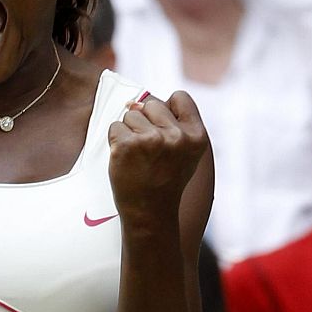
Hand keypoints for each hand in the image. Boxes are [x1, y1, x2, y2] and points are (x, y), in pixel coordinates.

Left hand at [107, 91, 207, 231]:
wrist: (150, 213)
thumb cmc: (165, 183)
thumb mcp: (184, 154)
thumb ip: (173, 125)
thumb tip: (137, 101)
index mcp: (196, 136)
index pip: (180, 97)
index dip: (167, 109)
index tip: (162, 127)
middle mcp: (176, 136)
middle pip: (152, 104)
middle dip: (145, 121)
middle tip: (148, 149)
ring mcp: (150, 140)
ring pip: (131, 114)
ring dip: (129, 132)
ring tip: (138, 156)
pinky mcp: (127, 146)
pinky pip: (115, 127)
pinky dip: (116, 141)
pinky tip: (126, 159)